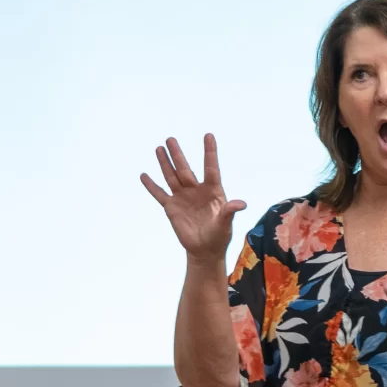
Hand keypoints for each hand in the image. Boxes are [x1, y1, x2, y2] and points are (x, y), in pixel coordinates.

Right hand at [140, 134, 246, 261]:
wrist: (205, 250)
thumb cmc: (219, 236)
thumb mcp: (226, 224)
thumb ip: (230, 211)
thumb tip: (241, 203)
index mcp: (212, 191)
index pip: (210, 168)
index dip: (209, 152)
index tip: (208, 135)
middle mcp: (196, 190)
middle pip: (185, 169)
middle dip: (177, 154)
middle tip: (170, 138)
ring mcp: (182, 197)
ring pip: (172, 176)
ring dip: (165, 163)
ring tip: (159, 148)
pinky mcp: (171, 208)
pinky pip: (159, 194)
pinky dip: (151, 185)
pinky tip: (144, 175)